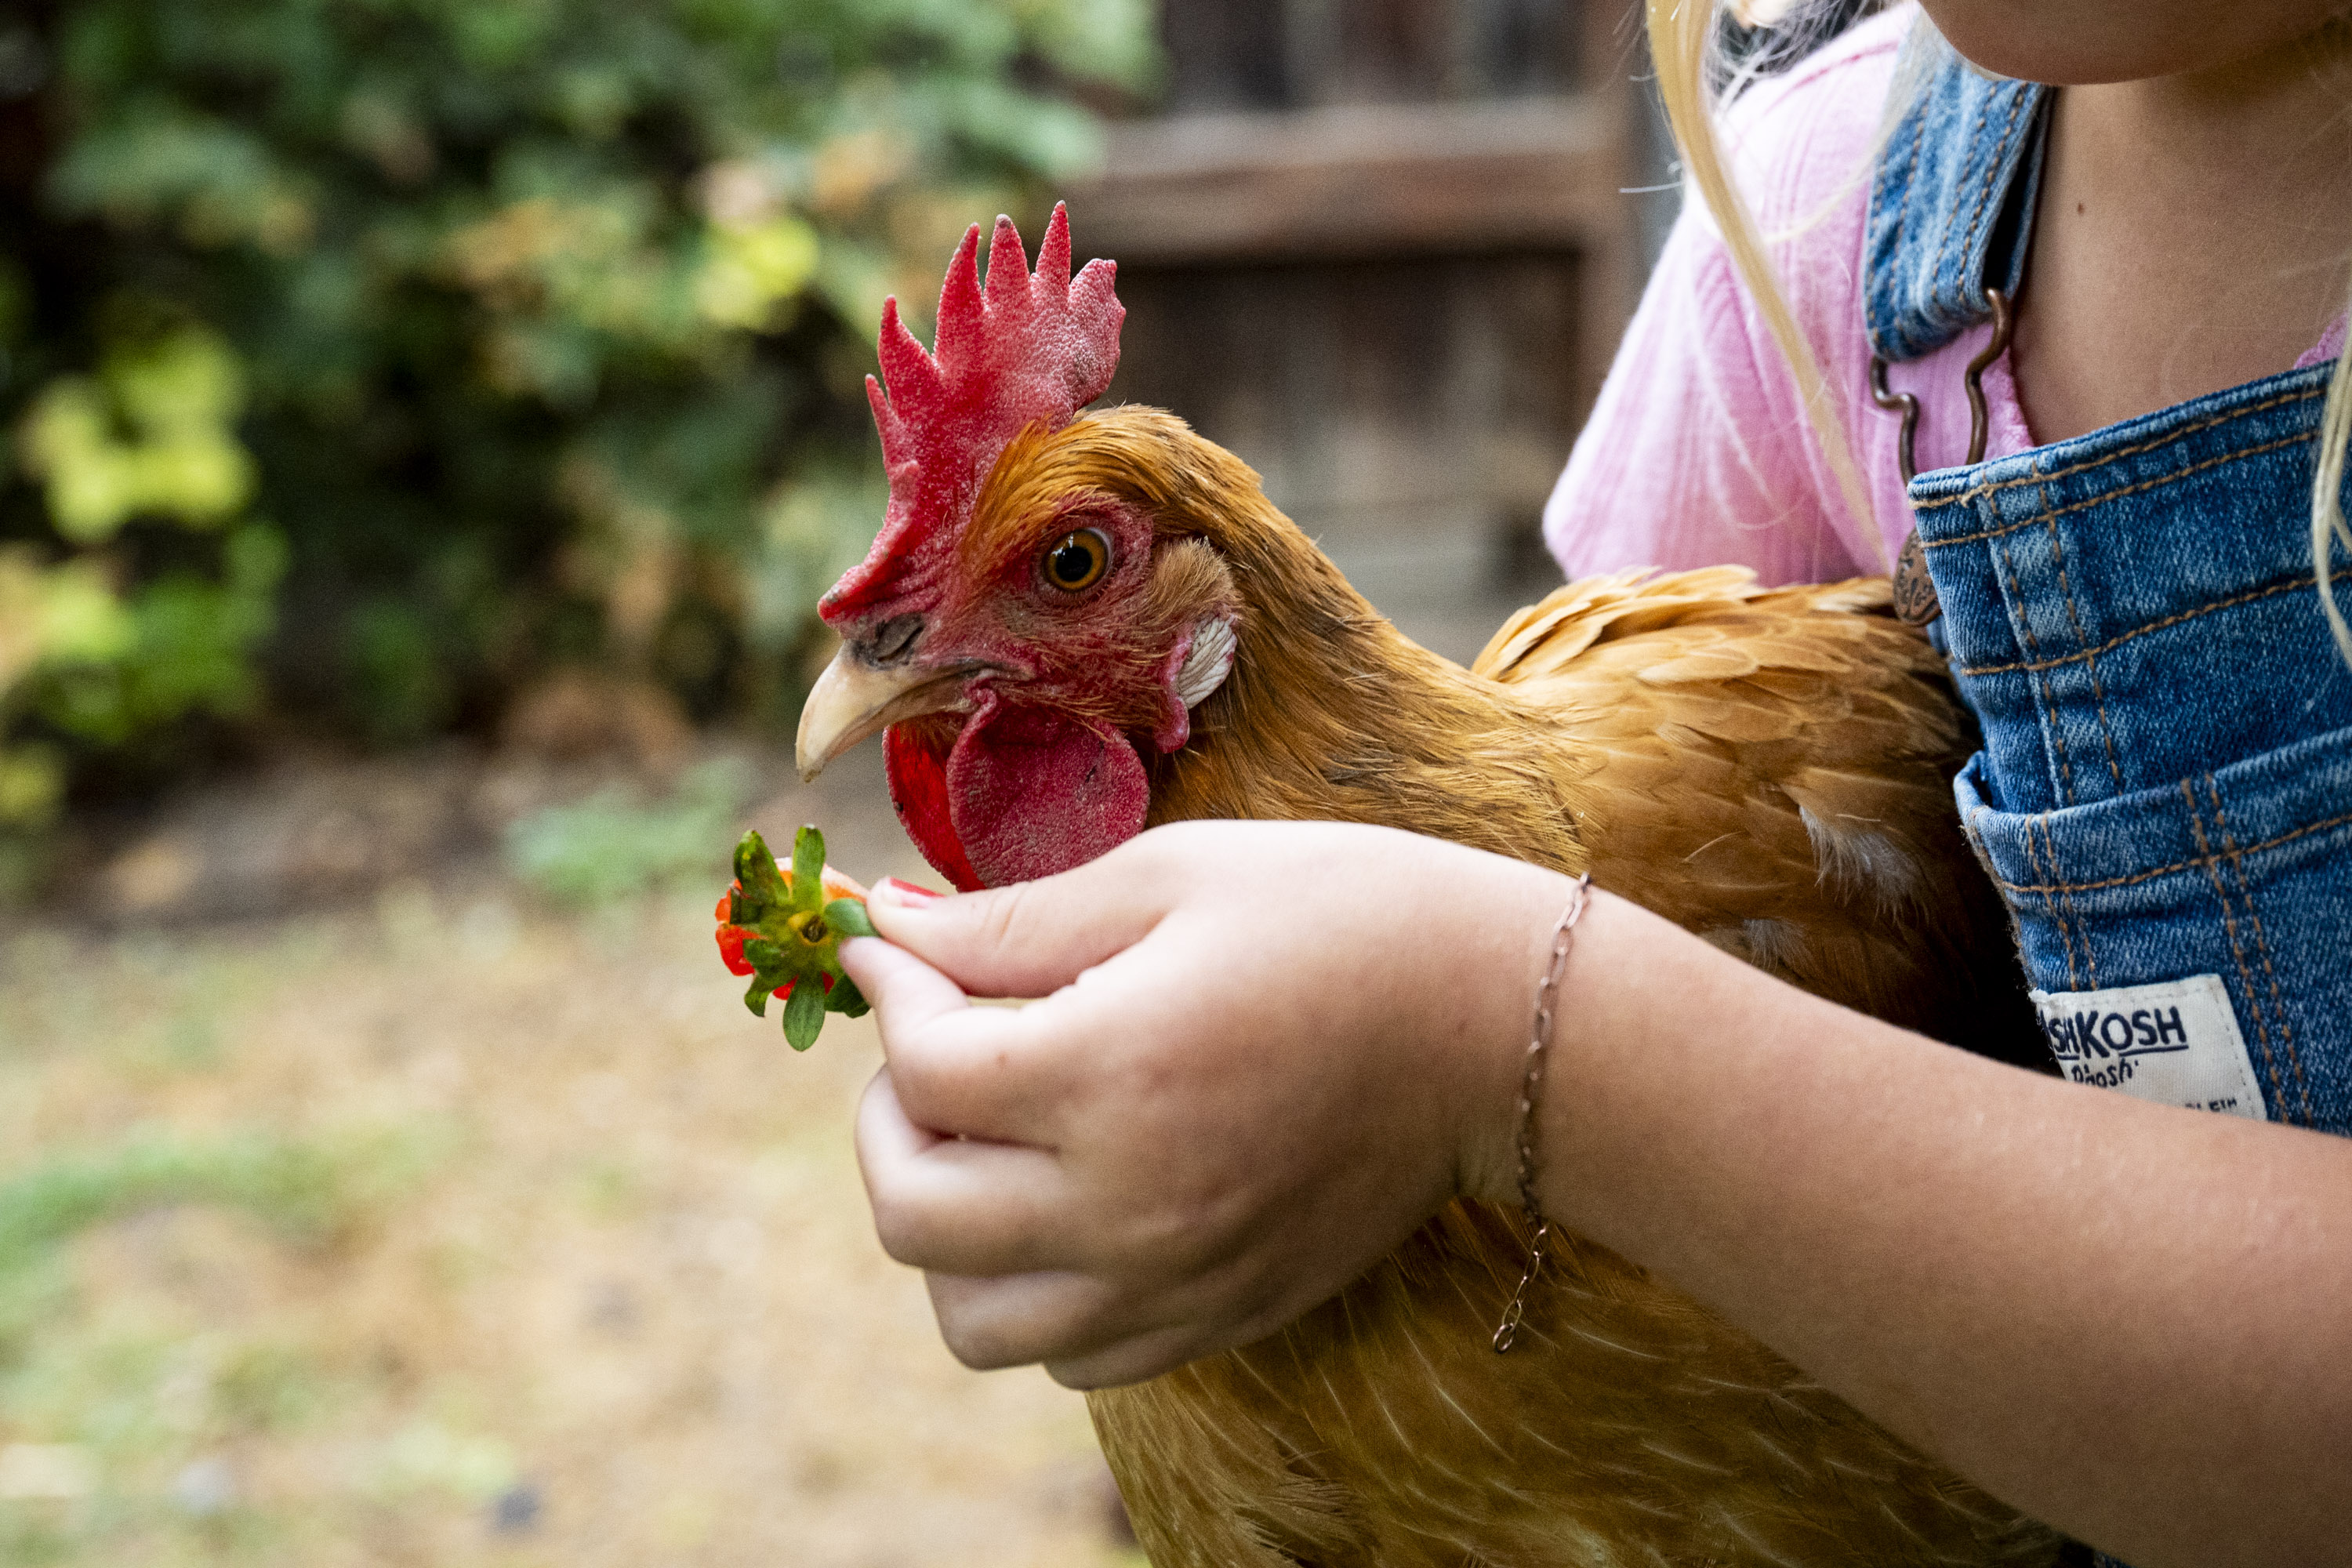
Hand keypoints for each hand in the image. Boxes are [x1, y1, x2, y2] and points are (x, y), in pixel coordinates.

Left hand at [838, 819, 1577, 1388]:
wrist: (1500, 1026)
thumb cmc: (1344, 917)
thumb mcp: (1173, 875)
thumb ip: (1011, 919)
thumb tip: (882, 927)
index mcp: (1115, 1071)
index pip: (923, 1069)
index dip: (890, 992)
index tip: (898, 951)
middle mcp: (1132, 1202)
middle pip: (913, 1213)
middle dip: (888, 1118)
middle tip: (932, 1046)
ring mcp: (1177, 1279)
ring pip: (973, 1319)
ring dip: (944, 1227)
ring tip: (990, 1140)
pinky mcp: (1220, 1316)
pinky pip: (1069, 1358)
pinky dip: (1031, 1293)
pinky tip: (1065, 1202)